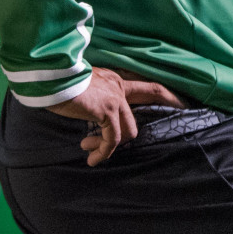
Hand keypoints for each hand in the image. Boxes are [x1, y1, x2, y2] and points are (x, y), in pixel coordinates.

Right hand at [48, 67, 185, 165]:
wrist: (49, 76)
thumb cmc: (57, 82)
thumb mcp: (80, 88)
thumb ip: (92, 98)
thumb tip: (91, 114)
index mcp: (114, 79)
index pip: (146, 84)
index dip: (166, 93)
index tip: (184, 101)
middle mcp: (118, 86)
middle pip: (152, 94)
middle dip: (168, 104)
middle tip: (173, 116)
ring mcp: (115, 98)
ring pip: (129, 129)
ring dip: (111, 145)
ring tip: (90, 150)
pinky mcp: (106, 110)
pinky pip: (113, 138)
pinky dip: (104, 151)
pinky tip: (92, 158)